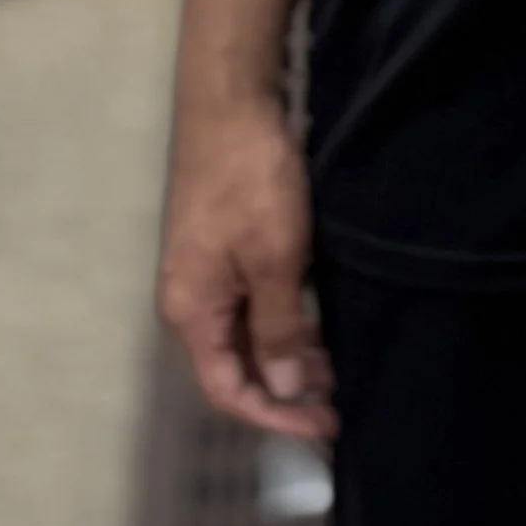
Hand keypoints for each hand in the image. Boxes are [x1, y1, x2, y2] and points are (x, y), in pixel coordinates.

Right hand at [158, 93, 337, 440]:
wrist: (229, 100)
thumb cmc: (250, 179)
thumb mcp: (274, 258)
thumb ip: (277, 328)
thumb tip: (281, 387)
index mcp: (192, 311)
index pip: (228, 390)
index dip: (274, 416)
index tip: (321, 426)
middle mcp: (190, 299)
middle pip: (234, 365)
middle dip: (284, 389)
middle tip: (335, 402)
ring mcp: (203, 271)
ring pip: (244, 333)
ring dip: (285, 355)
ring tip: (332, 368)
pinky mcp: (220, 246)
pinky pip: (248, 303)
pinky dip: (280, 321)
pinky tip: (312, 323)